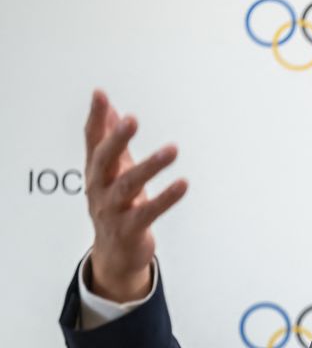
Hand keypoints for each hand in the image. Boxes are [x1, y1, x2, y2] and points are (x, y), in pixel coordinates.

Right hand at [83, 90, 187, 301]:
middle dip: (116, 139)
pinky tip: (183, 184)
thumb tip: (113, 109)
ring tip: (172, 149)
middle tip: (131, 119)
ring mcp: (113, 210)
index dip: (96, 118)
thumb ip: (111, 141)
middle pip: (104, 160)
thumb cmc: (116, 206)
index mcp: (96, 172)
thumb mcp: (111, 172)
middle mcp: (99, 188)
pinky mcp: (130, 229)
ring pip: (128, 185)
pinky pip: (149, 212)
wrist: (115, 254)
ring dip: (150, 166)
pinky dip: (166, 198)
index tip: (100, 94)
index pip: (92, 141)